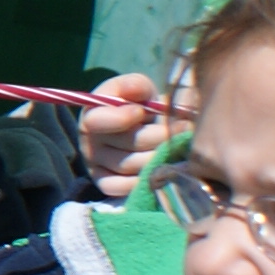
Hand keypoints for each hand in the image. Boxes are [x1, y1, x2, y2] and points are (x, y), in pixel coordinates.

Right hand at [80, 70, 185, 197]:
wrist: (137, 128)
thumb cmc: (139, 104)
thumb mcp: (138, 88)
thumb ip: (136, 86)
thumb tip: (135, 90)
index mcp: (92, 114)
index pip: (97, 121)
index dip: (121, 118)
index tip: (142, 112)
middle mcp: (89, 141)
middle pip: (127, 145)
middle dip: (160, 137)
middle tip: (185, 128)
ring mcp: (94, 164)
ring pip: (132, 167)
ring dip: (161, 157)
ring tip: (182, 146)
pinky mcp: (103, 183)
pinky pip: (123, 188)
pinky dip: (145, 181)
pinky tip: (164, 168)